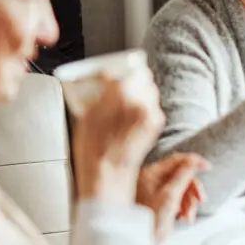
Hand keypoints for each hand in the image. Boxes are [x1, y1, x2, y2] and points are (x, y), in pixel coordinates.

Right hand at [73, 69, 165, 204]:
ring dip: (138, 91)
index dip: (117, 71)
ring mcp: (152, 113)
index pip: (125, 69)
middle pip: (142, 77)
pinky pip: (151, 105)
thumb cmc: (94, 150)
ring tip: (123, 101)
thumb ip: (101, 93)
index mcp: (122, 95)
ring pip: (149, 90)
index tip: (109, 74)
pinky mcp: (156, 124)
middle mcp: (142, 102)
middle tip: (117, 85)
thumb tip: (107, 80)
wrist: (108, 175)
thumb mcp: (87, 115)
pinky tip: (128, 115)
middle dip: (130, 78)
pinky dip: (142, 105)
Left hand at [137, 153, 208, 242]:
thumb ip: (184, 175)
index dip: (194, 162)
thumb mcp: (171, 195)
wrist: (143, 243)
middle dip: (192, 190)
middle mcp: (151, 180)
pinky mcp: (159, 204)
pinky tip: (184, 218)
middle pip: (181, 176)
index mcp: (150, 174)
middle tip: (202, 200)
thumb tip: (193, 161)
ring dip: (190, 202)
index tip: (208, 167)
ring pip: (181, 189)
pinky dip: (184, 208)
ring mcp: (154, 193)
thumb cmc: (152, 219)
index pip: (176, 160)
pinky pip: (177, 199)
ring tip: (189, 217)